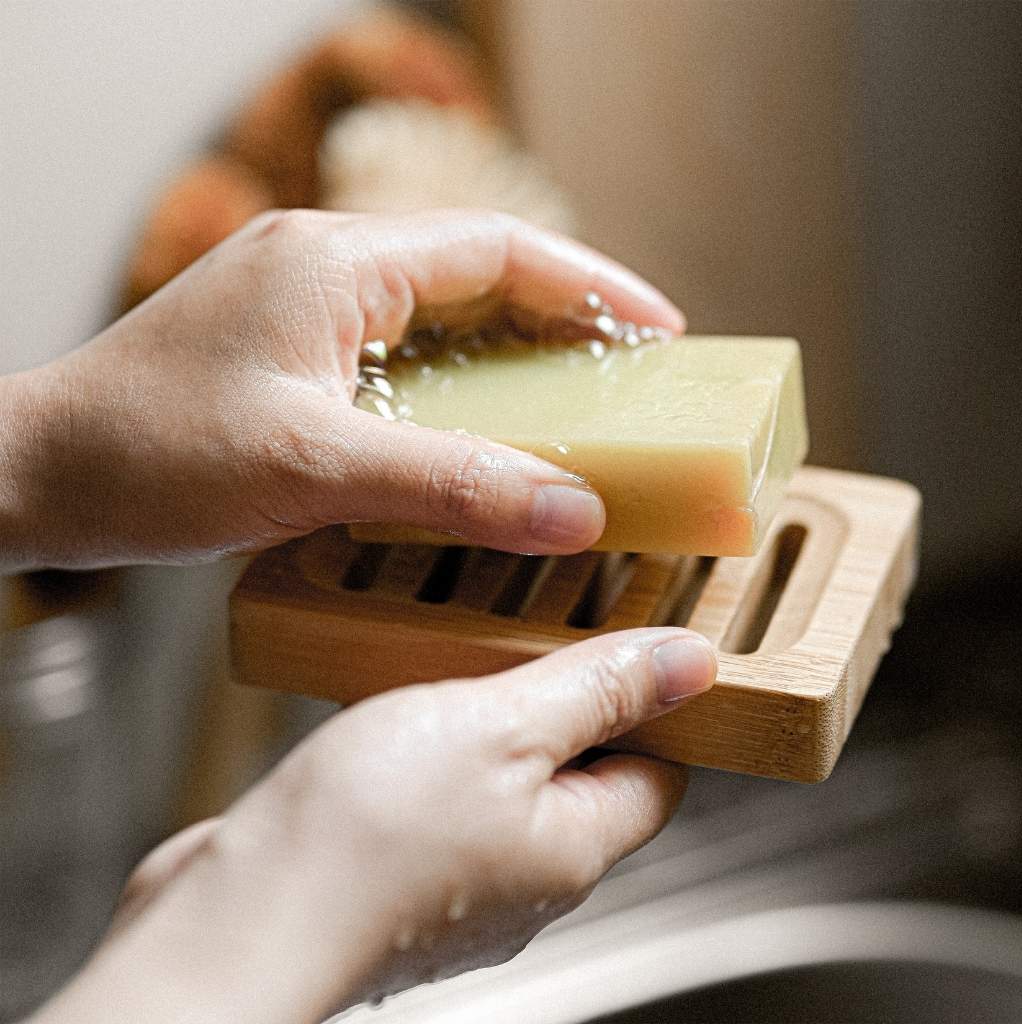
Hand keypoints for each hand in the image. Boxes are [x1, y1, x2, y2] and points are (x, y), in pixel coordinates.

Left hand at [0, 209, 681, 570]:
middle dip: (564, 321)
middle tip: (633, 376)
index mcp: (337, 263)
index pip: (496, 248)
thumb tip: (572, 511)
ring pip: (442, 323)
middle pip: (478, 278)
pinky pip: (402, 364)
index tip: (659, 328)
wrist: (43, 476)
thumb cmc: (151, 456)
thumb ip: (450, 484)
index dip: (590, 285)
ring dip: (512, 361)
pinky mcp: (293, 357)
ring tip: (581, 409)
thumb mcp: (313, 466)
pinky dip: (458, 396)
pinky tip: (488, 439)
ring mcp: (307, 312)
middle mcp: (326, 270)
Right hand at [36, 628, 715, 1022]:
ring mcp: (460, 875)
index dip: (654, 705)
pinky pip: (443, 792)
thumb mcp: (505, 726)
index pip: (658, 772)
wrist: (243, 911)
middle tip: (538, 631)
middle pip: (580, 770)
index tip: (630, 643)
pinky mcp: (399, 867)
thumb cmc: (369, 835)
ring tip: (465, 658)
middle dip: (565, 698)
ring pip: (505, 777)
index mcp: (575, 846)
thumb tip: (690, 663)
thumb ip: (598, 691)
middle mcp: (526, 874)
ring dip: (491, 715)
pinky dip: (434, 743)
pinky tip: (401, 706)